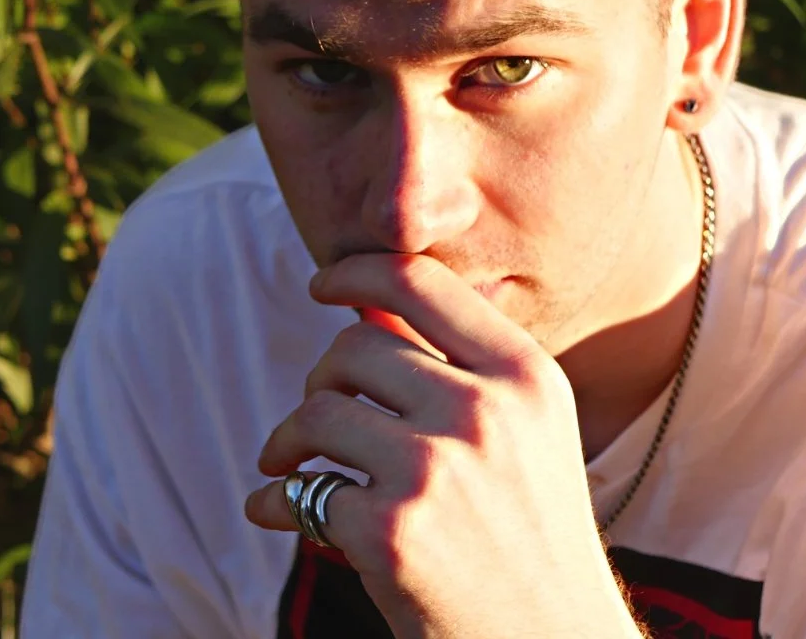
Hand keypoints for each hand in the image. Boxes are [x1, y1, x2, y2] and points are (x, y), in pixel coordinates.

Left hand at [244, 254, 641, 638]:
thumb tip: (362, 303)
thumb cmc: (530, 534)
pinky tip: (276, 508)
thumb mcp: (521, 432)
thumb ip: (452, 364)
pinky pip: (301, 489)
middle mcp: (486, 411)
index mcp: (525, 374)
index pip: (420, 282)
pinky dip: (276, 498)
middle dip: (322, 378)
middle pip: (354, 347)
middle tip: (316, 416)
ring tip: (290, 463)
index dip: (357, 271)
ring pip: (319, 410)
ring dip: (290, 439)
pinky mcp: (392, 532)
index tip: (322, 284)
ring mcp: (437, 470)